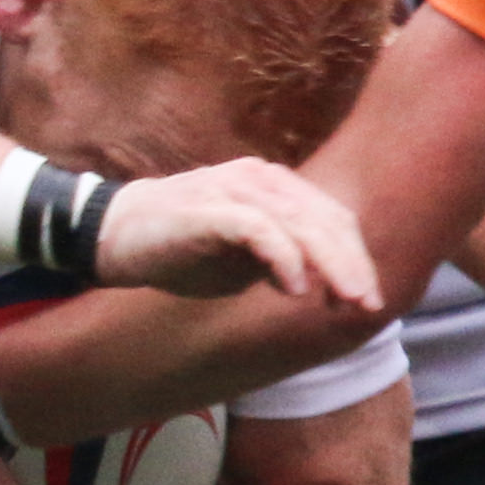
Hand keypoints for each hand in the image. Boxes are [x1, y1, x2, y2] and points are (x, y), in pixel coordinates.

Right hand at [95, 158, 382, 308]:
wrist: (116, 234)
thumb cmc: (182, 247)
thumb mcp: (241, 259)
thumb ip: (279, 262)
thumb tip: (315, 283)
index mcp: (273, 186)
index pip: (331, 217)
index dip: (356, 257)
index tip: (367, 299)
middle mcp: (260, 179)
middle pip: (324, 218)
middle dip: (352, 264)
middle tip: (367, 305)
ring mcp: (233, 189)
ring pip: (300, 222)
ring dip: (329, 263)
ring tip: (343, 300)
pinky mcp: (208, 208)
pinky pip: (258, 228)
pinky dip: (283, 257)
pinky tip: (294, 290)